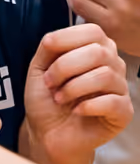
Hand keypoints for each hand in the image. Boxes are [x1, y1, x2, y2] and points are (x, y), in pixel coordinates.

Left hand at [23, 24, 130, 163]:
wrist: (47, 133)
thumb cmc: (46, 98)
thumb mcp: (39, 67)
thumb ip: (49, 47)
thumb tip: (55, 37)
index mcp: (95, 48)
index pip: (93, 30)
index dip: (66, 38)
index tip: (46, 52)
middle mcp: (112, 64)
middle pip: (99, 52)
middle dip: (65, 66)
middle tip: (49, 82)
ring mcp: (120, 88)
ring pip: (106, 75)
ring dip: (73, 87)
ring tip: (59, 98)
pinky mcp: (123, 112)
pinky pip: (113, 102)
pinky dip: (87, 105)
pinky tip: (76, 110)